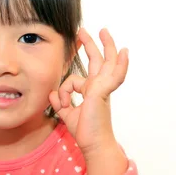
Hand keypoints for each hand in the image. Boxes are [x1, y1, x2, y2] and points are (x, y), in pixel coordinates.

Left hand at [48, 28, 128, 156]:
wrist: (94, 145)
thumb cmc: (85, 132)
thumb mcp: (68, 114)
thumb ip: (60, 103)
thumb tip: (51, 93)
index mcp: (92, 91)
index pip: (83, 74)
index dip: (78, 67)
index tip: (76, 52)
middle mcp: (99, 87)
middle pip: (98, 61)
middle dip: (91, 44)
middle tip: (84, 30)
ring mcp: (102, 88)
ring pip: (105, 63)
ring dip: (106, 46)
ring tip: (103, 31)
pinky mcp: (102, 92)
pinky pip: (110, 75)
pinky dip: (120, 64)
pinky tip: (124, 53)